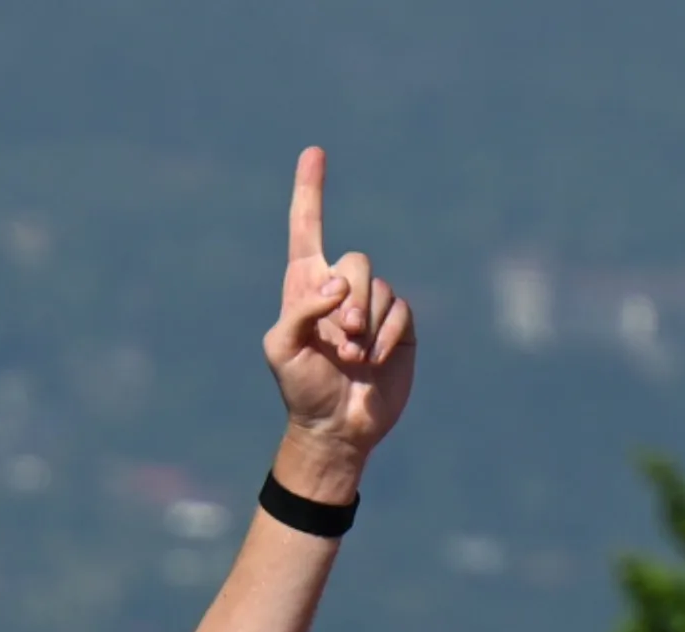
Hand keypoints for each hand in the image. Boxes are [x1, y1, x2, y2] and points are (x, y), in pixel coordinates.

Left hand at [260, 148, 414, 488]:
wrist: (337, 427)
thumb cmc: (301, 389)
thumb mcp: (282, 350)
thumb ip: (302, 309)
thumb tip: (337, 284)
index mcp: (304, 286)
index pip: (307, 228)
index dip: (310, 191)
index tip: (313, 152)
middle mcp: (340, 288)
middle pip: (356, 261)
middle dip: (351, 302)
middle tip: (342, 342)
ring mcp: (371, 306)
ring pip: (380, 288)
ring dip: (368, 327)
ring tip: (354, 361)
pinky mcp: (399, 326)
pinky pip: (402, 310)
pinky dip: (388, 338)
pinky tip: (375, 364)